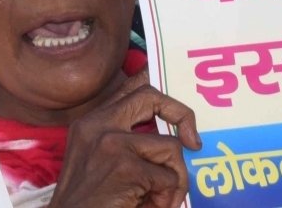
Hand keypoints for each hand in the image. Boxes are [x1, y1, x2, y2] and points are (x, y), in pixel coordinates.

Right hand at [47, 71, 199, 207]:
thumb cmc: (88, 201)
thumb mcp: (97, 159)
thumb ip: (123, 138)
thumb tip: (172, 131)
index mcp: (90, 121)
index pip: (130, 86)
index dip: (160, 89)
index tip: (178, 110)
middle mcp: (98, 124)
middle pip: (152, 96)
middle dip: (182, 115)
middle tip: (193, 142)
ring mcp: (112, 144)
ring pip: (171, 147)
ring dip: (176, 178)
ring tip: (160, 199)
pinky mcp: (126, 168)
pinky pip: (169, 179)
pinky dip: (167, 198)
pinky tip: (149, 206)